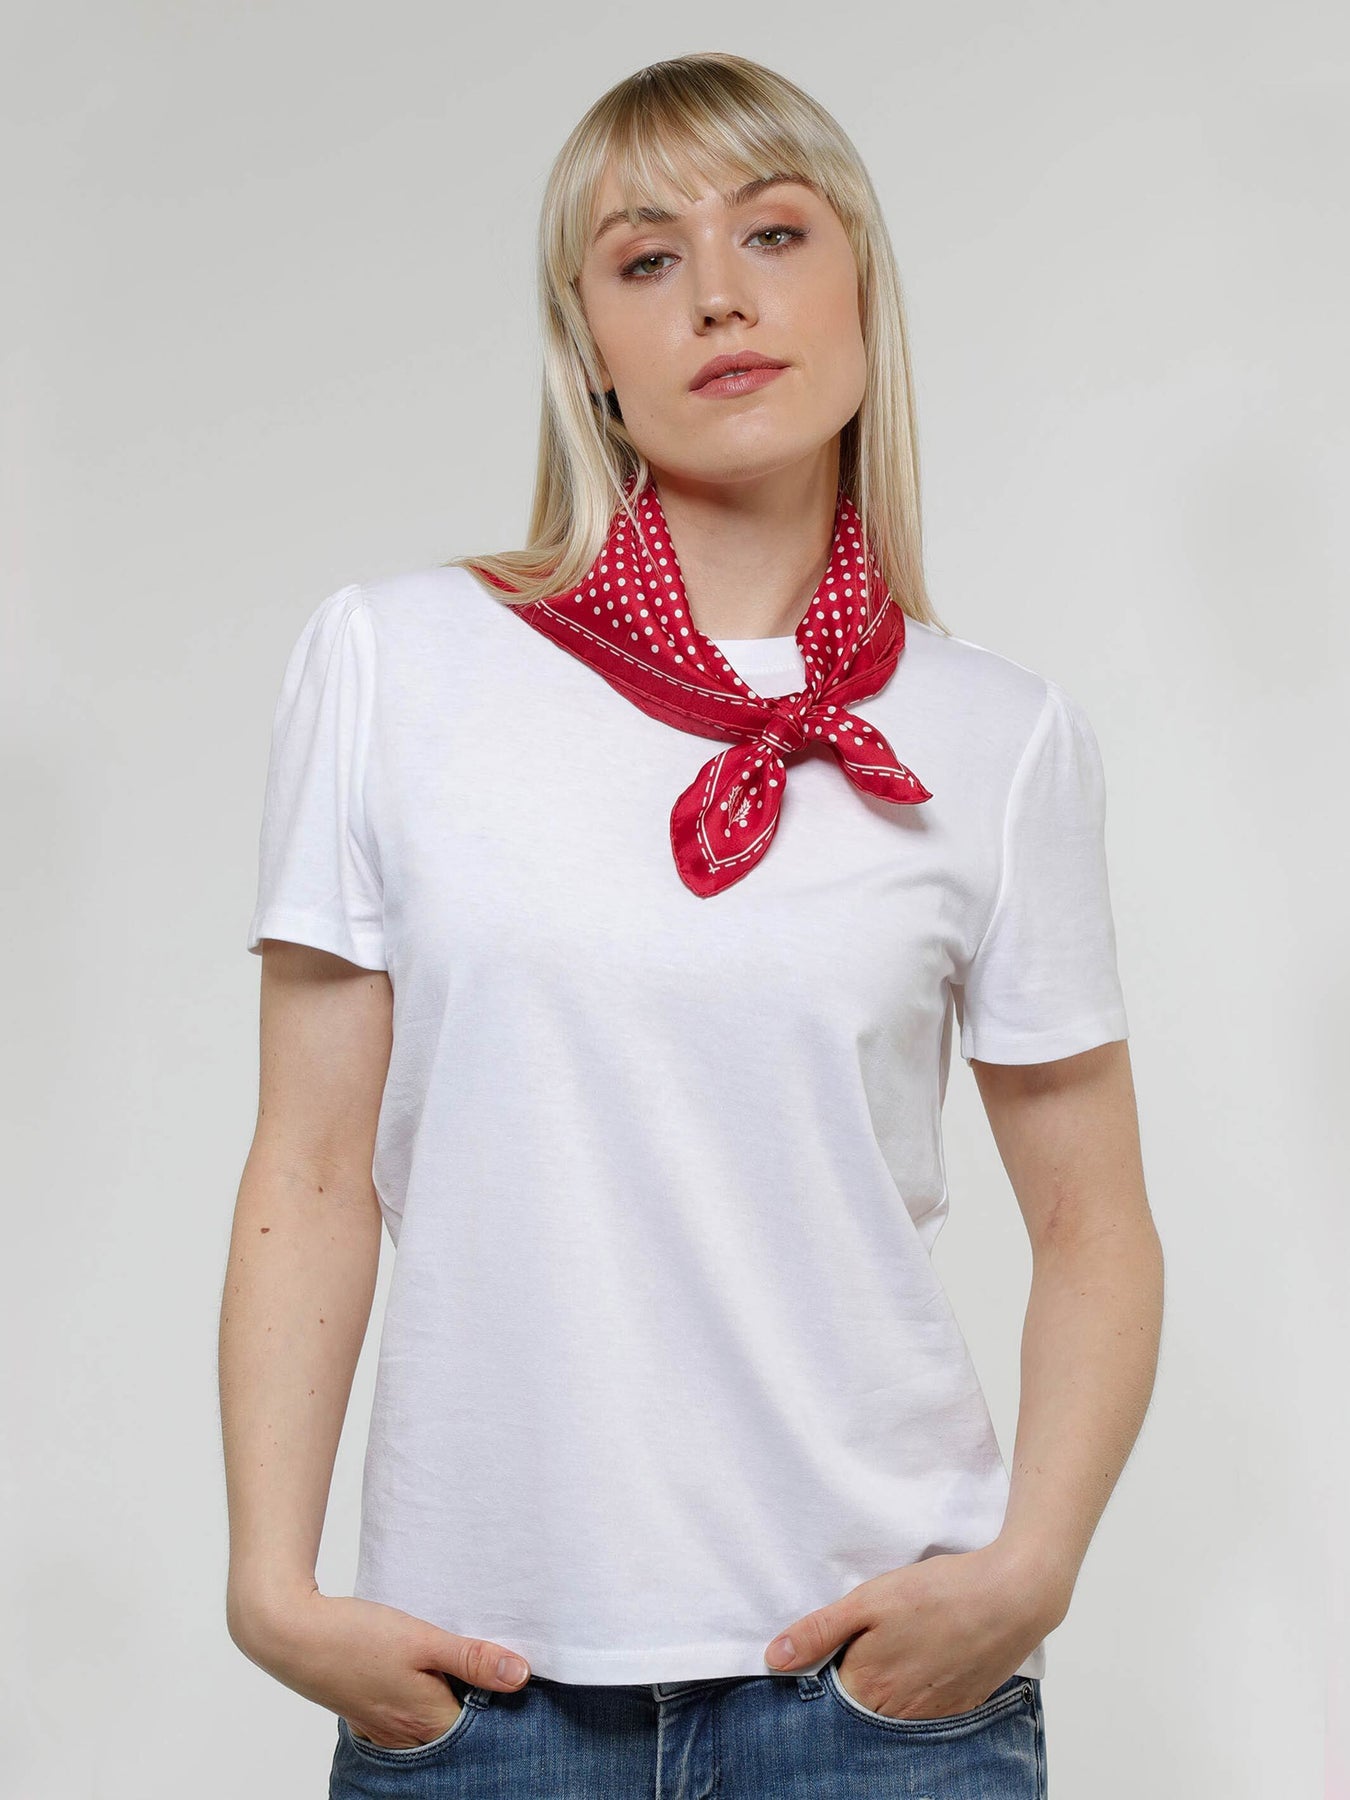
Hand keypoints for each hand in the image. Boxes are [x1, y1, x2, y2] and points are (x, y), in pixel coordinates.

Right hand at [230, 1586, 531, 1749]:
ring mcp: (379, 1728)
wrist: (291, 1632)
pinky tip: (420, 1680)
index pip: (478, 1731)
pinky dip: (417, 1706)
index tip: (515, 1685)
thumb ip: (472, 1658)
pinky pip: (401, 1720)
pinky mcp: (362, 1712)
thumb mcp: (423, 1638)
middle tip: (490, 1677)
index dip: (499, 1708)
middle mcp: (402, 1735)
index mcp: (424, 1719)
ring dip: (444, 1707)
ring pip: (425, 1729)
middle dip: (473, 1712)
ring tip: (458, 1675)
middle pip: (452, 1735)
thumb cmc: (356, 1635)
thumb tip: (521, 1675)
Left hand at [763, 1543, 1060, 1720]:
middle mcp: (900, 1711)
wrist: (1012, 1596)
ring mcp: (935, 1712)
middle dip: (862, 1669)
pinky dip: (924, 1681)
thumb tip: (774, 1658)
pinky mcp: (963, 1703)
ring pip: (897, 1703)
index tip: (841, 1636)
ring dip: (894, 1677)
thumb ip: (820, 1631)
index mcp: (869, 1687)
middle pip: (864, 1699)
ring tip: (908, 1636)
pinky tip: (932, 1649)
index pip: (830, 1688)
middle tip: (880, 1630)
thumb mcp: (868, 1601)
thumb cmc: (939, 1593)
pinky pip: (930, 1703)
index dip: (830, 1659)